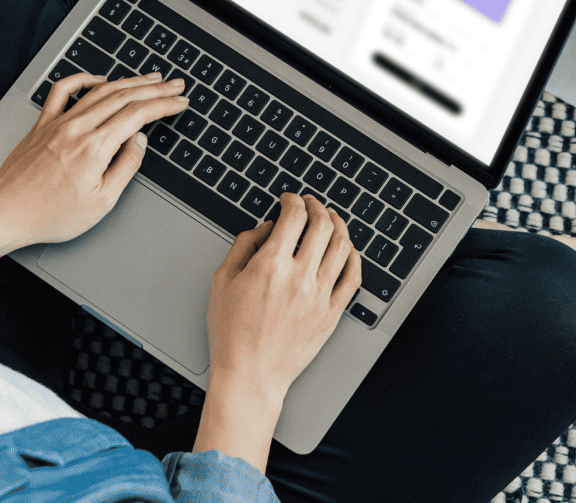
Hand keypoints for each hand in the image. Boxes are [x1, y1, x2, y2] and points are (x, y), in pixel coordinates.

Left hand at [0, 72, 187, 271]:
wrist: (6, 212)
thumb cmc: (50, 214)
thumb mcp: (101, 202)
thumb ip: (125, 166)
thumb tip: (138, 141)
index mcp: (95, 147)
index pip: (138, 114)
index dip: (163, 105)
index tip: (179, 102)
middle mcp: (77, 128)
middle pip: (124, 96)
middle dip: (155, 88)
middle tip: (175, 85)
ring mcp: (58, 122)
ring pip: (100, 90)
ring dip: (129, 81)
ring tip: (149, 78)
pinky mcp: (43, 124)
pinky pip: (63, 90)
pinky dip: (84, 79)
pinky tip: (98, 79)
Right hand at [193, 194, 360, 469]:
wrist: (250, 376)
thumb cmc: (231, 333)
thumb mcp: (222, 282)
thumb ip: (243, 246)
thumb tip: (266, 227)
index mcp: (272, 265)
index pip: (294, 216)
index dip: (293, 200)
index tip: (289, 199)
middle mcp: (301, 276)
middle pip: (322, 225)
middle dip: (317, 206)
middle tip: (311, 204)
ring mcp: (320, 295)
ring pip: (342, 246)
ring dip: (338, 225)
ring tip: (331, 219)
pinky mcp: (332, 313)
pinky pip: (353, 277)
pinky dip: (353, 257)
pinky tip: (348, 249)